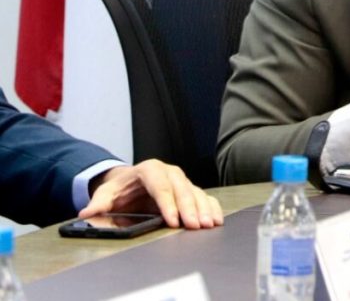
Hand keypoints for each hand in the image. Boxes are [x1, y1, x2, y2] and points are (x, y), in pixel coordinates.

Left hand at [79, 159, 222, 228]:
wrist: (130, 182)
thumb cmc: (121, 188)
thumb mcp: (106, 193)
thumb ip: (98, 202)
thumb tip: (87, 212)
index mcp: (149, 169)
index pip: (161, 186)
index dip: (168, 204)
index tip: (173, 221)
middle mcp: (169, 172)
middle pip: (182, 190)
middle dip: (189, 209)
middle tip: (194, 226)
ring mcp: (181, 180)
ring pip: (196, 193)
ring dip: (203, 209)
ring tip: (208, 225)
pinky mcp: (189, 189)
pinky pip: (204, 196)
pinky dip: (211, 207)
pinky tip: (216, 219)